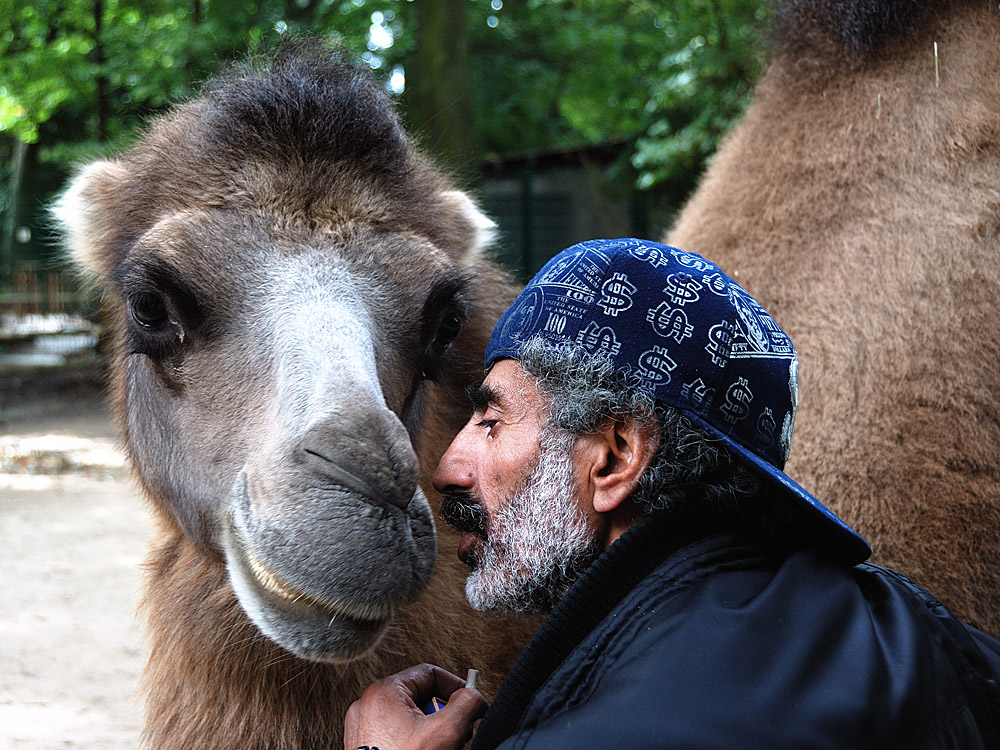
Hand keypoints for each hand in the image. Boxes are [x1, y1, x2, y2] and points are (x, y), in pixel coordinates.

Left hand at [344, 663, 488, 749]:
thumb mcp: (446, 730)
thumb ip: (467, 703)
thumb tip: (474, 696)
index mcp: (383, 693)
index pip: (430, 674)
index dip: (456, 687)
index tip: (471, 703)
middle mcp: (369, 707)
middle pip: (421, 697)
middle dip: (445, 715)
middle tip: (459, 733)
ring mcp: (365, 728)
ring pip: (410, 718)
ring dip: (432, 731)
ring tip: (442, 749)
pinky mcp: (365, 747)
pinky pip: (397, 735)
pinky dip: (416, 742)